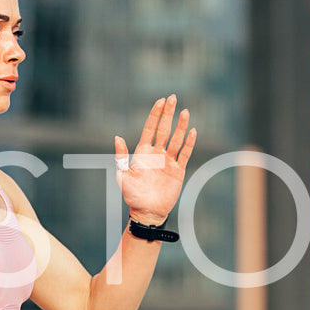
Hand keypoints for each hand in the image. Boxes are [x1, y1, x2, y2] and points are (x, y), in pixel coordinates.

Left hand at [115, 94, 195, 224]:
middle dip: (168, 113)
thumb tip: (117, 136)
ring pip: (176, 139)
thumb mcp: (123, 176)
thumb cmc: (132, 195)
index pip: (150, 128)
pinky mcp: (178, 170)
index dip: (155, 114)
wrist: (147, 212)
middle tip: (172, 97)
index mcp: (143, 152)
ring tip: (185, 111)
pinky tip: (193, 131)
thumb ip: (121, 156)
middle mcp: (156, 153)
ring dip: (181, 126)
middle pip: (164, 129)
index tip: (160, 101)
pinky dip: (189, 143)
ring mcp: (168, 161)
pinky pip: (185, 154)